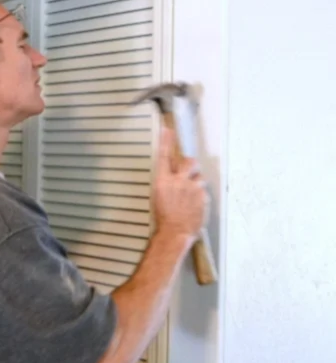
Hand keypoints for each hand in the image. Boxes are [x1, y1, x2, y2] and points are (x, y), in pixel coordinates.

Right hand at [153, 127, 208, 241]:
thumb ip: (168, 182)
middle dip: (191, 166)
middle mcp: (177, 181)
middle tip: (189, 175)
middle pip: (190, 162)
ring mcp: (192, 188)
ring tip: (190, 198)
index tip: (167, 130)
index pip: (164, 156)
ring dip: (196, 184)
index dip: (166, 142)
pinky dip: (200, 197)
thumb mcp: (159, 196)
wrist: (174, 232)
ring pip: (200, 178)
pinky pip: (204, 191)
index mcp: (162, 180)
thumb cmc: (164, 217)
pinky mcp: (202, 196)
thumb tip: (175, 174)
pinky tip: (194, 206)